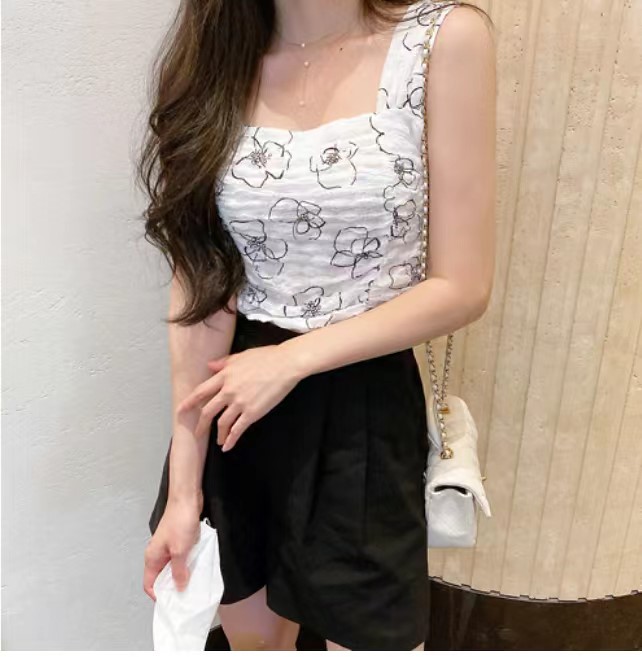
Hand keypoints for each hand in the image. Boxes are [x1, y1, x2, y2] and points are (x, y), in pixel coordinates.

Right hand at [143, 498, 200, 601]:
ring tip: (193, 581)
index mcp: (152, 557)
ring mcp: (168, 546)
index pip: (149, 584)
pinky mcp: (178, 540)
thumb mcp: (180, 550)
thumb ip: (179, 570)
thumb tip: (179, 587)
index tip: (172, 602)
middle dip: (173, 586)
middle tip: (186, 594)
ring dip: (182, 574)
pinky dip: (188, 563)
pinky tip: (197, 565)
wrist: (187, 498)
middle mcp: (158, 553)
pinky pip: (181, 557)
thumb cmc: (180, 519)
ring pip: (173, 567)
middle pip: (162, 577)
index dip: (159, 595)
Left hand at [175, 343, 301, 451]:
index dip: (189, 403)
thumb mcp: (241, 356)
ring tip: (218, 441)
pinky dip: (231, 439)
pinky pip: (237, 429)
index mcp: (224, 376)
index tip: (181, 411)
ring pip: (222, 423)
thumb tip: (210, 365)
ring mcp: (239, 402)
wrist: (286, 364)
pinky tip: (228, 446)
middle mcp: (228, 390)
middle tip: (198, 433)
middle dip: (201, 424)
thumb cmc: (267, 357)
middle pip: (207, 411)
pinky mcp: (252, 412)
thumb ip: (224, 362)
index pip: (201, 392)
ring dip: (218, 434)